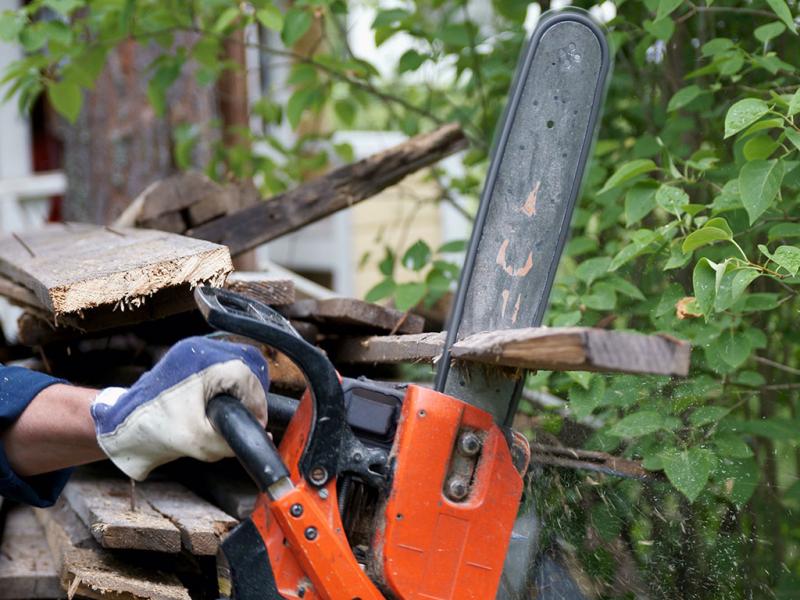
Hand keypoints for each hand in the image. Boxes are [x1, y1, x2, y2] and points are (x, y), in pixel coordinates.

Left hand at [91, 336, 268, 479]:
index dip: (257, 403)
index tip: (255, 423)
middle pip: (248, 365)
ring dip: (242, 388)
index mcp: (204, 361)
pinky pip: (224, 366)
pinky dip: (229, 385)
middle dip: (252, 393)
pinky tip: (221, 403)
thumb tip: (261, 435)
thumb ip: (233, 441)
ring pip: (239, 364)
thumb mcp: (199, 442)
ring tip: (234, 412)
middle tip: (247, 417)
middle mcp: (201, 348)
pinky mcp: (191, 357)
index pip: (250, 377)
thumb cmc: (152, 428)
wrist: (119, 425)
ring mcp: (195, 350)